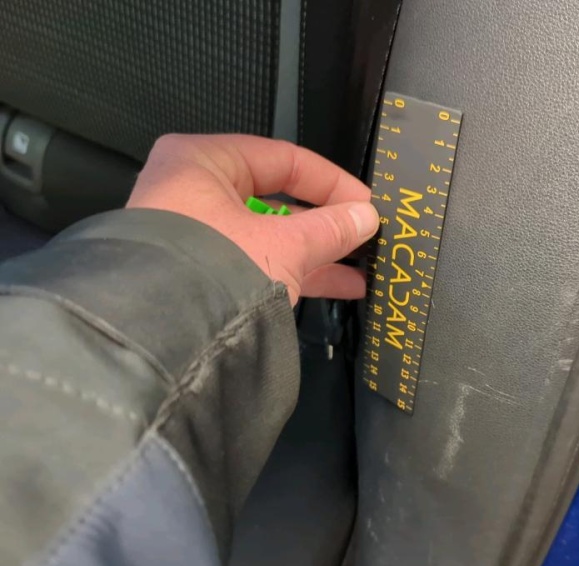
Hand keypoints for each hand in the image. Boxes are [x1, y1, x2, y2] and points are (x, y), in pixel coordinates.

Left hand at [127, 134, 378, 304]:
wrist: (158, 339)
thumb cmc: (213, 271)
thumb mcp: (285, 245)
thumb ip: (330, 228)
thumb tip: (365, 217)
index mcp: (201, 162)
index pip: (282, 157)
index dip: (331, 181)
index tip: (364, 202)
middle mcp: (189, 193)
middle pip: (276, 199)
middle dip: (325, 222)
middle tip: (361, 234)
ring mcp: (192, 237)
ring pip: (268, 236)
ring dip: (315, 252)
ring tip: (360, 267)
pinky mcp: (198, 275)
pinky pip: (256, 264)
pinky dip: (293, 272)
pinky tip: (337, 286)